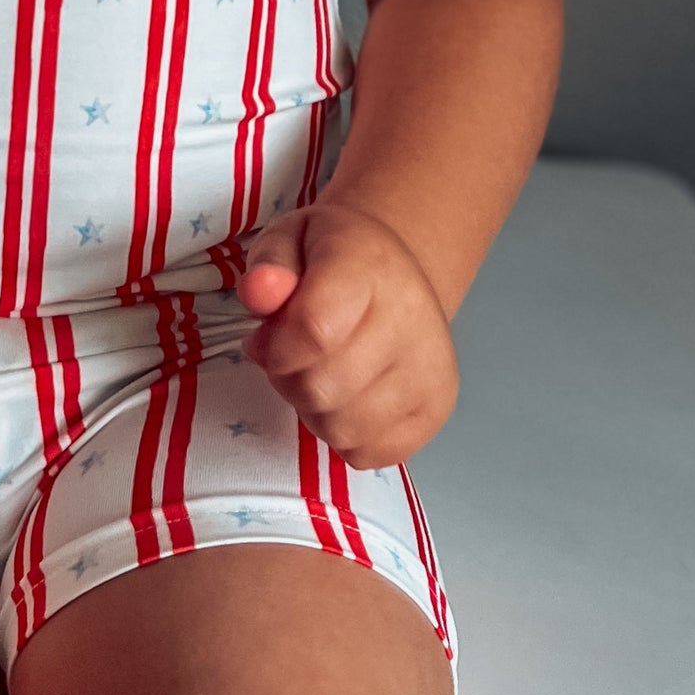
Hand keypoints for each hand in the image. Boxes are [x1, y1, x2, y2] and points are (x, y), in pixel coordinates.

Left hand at [235, 197, 458, 468]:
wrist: (398, 274)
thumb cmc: (333, 259)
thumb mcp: (290, 239)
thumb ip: (269, 264)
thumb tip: (259, 293)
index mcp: (371, 267)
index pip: (315, 331)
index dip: (276, 348)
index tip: (268, 339)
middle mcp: (412, 319)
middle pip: (322, 388)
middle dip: (289, 379)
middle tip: (294, 357)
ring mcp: (431, 370)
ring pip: (342, 429)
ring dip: (314, 411)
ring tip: (322, 374)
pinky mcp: (436, 410)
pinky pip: (368, 454)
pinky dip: (344, 436)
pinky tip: (349, 398)